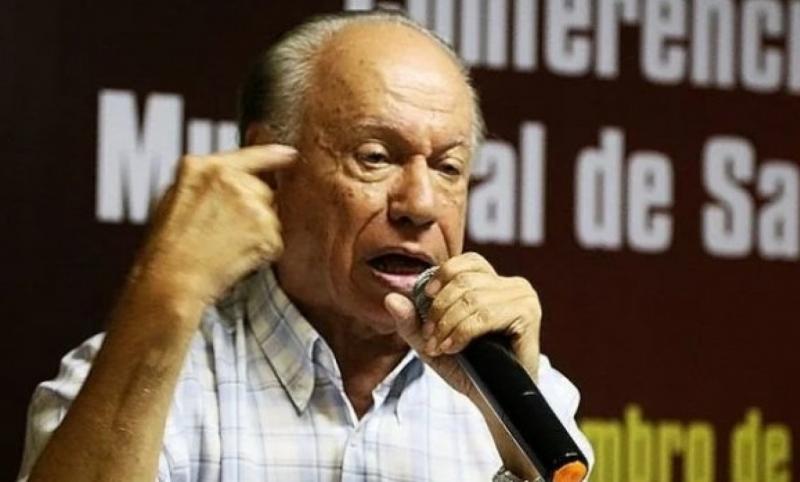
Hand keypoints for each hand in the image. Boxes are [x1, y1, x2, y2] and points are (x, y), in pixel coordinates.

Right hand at [133, 145, 297, 312]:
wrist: (173, 280)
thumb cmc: (167, 248)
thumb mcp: (174, 199)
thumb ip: (205, 183)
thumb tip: (225, 183)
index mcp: (203, 168)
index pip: (249, 155)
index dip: (272, 156)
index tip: (290, 155)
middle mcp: (230, 180)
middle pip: (261, 190)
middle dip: (251, 210)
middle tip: (224, 233)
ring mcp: (251, 203)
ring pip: (269, 217)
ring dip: (256, 232)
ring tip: (225, 247)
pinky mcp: (266, 230)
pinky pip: (274, 241)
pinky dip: (261, 252)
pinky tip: (235, 257)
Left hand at [384, 252, 541, 395]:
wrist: (495, 402)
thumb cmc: (468, 369)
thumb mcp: (432, 342)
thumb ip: (412, 321)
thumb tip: (390, 298)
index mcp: (494, 284)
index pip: (467, 262)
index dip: (444, 274)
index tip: (426, 298)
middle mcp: (513, 286)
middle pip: (465, 281)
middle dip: (439, 310)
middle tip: (429, 337)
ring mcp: (523, 298)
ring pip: (472, 299)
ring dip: (447, 324)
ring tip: (439, 346)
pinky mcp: (527, 315)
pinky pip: (485, 316)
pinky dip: (462, 332)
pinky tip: (453, 347)